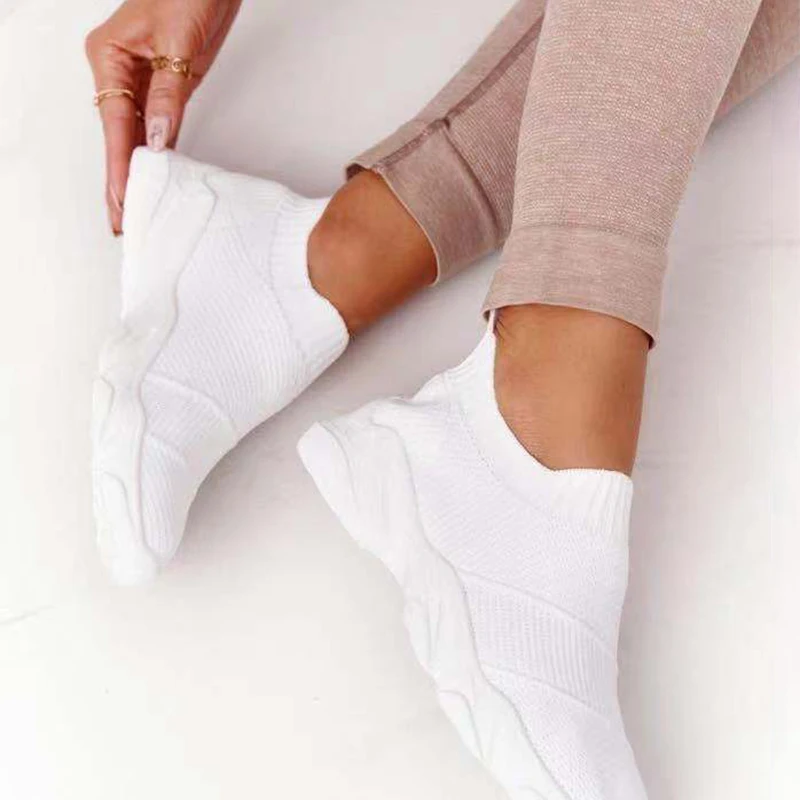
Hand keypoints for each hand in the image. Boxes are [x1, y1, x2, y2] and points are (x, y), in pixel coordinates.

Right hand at [85, 0, 241, 233]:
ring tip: (136, 208)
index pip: (115, 122)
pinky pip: (158, 122)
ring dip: (138, 170)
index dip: (120, 164)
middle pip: (119, 134)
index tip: (122, 198)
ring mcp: (143, 78)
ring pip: (137, 133)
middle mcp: (121, 69)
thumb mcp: (177, 41)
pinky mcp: (167, 82)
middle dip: (120, 178)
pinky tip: (157, 175)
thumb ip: (168, 93)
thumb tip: (158, 139)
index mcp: (109, 55)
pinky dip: (158, 150)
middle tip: (121, 220)